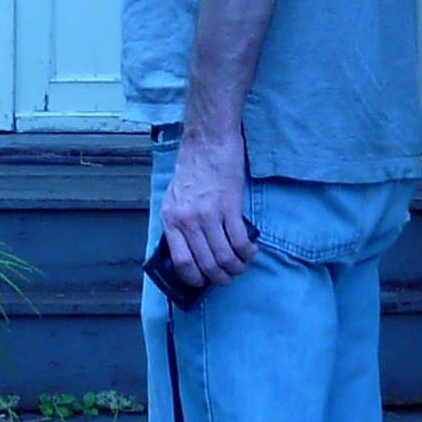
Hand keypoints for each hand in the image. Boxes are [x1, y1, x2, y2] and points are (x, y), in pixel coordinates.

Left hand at [155, 129, 257, 290]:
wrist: (208, 139)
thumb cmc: (193, 165)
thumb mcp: (175, 196)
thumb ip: (181, 222)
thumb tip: (193, 250)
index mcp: (170, 219)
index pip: (181, 262)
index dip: (195, 279)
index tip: (204, 282)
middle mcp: (187, 220)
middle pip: (206, 264)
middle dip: (220, 277)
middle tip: (229, 276)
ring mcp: (208, 214)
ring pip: (224, 257)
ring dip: (237, 267)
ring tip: (242, 264)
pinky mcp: (229, 206)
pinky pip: (239, 241)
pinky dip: (247, 252)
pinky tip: (251, 250)